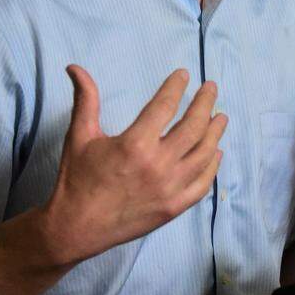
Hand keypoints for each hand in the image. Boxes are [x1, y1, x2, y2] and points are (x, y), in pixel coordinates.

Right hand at [43, 65, 226, 263]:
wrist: (76, 228)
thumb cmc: (76, 179)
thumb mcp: (79, 136)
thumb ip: (85, 99)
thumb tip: (74, 66)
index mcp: (135, 144)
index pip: (165, 106)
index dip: (176, 86)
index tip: (184, 75)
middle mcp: (158, 165)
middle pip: (194, 126)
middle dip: (205, 102)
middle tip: (211, 88)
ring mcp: (170, 188)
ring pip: (204, 154)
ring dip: (215, 131)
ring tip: (220, 116)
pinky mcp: (174, 207)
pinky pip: (202, 184)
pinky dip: (212, 166)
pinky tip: (214, 152)